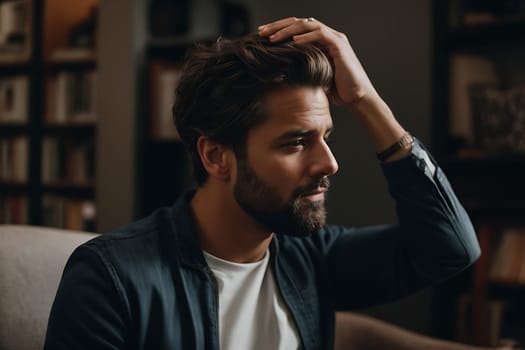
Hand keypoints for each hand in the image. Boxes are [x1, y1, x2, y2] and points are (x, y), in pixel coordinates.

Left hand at [258, 17, 378, 107]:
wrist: (356, 98)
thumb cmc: (336, 90)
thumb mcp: (312, 76)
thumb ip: (300, 66)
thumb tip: (278, 69)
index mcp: (319, 41)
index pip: (296, 28)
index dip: (278, 30)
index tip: (261, 36)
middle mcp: (327, 36)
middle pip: (299, 22)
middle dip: (278, 26)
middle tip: (261, 32)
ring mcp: (334, 39)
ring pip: (308, 24)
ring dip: (288, 30)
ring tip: (273, 37)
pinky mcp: (340, 46)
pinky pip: (321, 35)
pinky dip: (307, 37)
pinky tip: (294, 41)